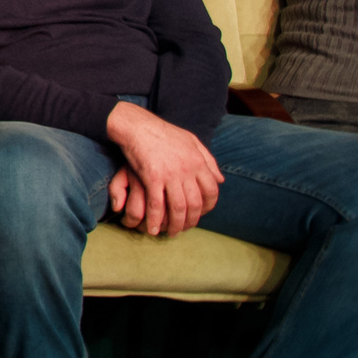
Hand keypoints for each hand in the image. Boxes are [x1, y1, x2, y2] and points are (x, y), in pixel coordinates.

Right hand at [106, 102, 223, 235]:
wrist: (137, 125)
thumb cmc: (163, 132)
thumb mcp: (191, 141)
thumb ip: (208, 160)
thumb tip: (220, 180)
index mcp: (198, 162)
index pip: (212, 191)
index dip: (209, 207)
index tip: (201, 214)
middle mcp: (187, 170)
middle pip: (195, 204)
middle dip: (192, 221)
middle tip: (186, 228)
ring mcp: (169, 175)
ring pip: (178, 208)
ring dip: (176, 224)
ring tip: (171, 233)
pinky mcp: (151, 178)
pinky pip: (156, 204)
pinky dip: (155, 219)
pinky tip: (153, 228)